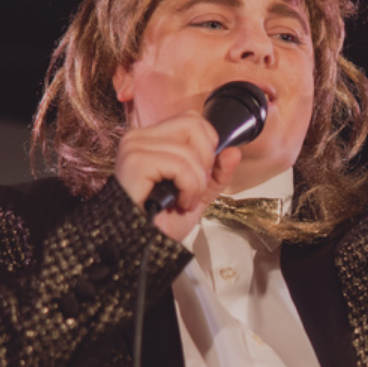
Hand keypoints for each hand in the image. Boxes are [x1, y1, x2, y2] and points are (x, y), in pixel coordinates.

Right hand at [113, 112, 243, 242]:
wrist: (144, 246)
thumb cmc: (162, 222)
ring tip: (184, 201)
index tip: (200, 177)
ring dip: (196, 183)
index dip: (207, 147)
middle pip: (193, 125)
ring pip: (189, 151)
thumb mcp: (198, 194)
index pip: (192, 120)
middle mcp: (138, 137)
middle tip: (194, 187)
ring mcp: (134, 147)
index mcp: (151, 139)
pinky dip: (188, 188)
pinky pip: (180, 165)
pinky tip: (178, 202)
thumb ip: (217, 173)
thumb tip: (234, 151)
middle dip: (205, 161)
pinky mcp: (135, 161)